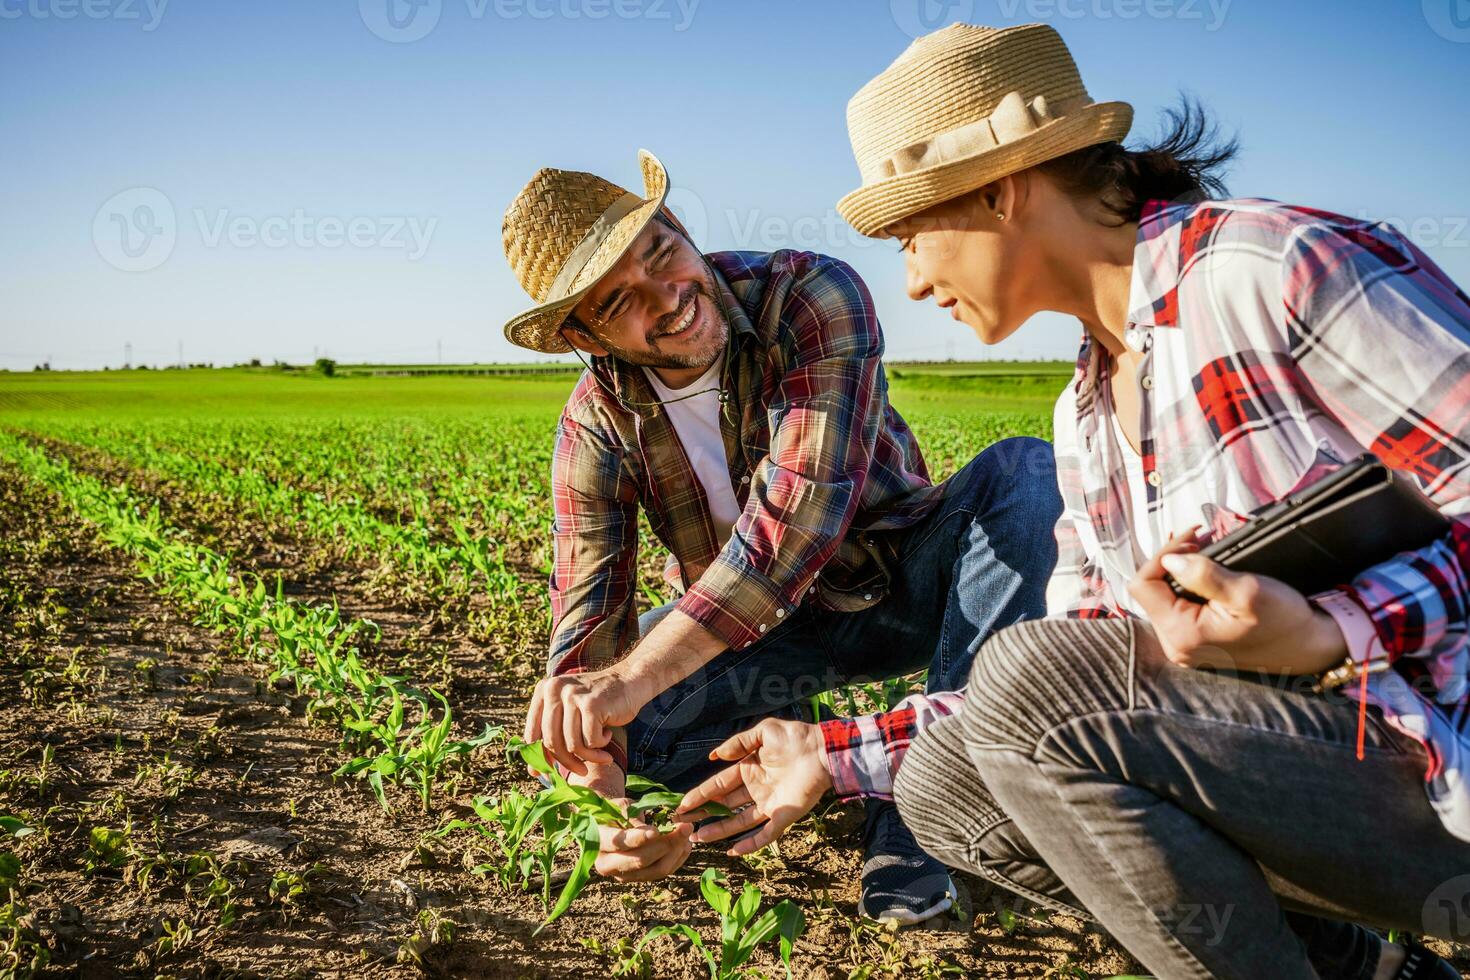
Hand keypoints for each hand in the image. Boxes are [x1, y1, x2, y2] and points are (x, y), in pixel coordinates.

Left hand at [524, 666, 650, 774]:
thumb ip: (551, 736)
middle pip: (552, 741)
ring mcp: (572, 696)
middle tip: (582, 771)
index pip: (532, 734)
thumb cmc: (598, 704)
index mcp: (543, 691)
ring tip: (602, 755)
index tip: (549, 773)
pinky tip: (608, 735)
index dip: (540, 757)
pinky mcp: (591, 705)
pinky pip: (590, 741)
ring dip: (589, 756)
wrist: (629, 682)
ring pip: (572, 744)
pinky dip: (600, 746)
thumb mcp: (569, 714)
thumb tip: (534, 772)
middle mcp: (554, 689)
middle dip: (568, 762)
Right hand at [593, 798, 695, 882]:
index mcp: (598, 841)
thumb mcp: (622, 806)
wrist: (611, 825)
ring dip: (676, 852)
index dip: (638, 838)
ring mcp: (623, 875)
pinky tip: (686, 844)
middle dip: (666, 844)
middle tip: (685, 827)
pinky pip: (662, 873)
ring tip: (687, 833)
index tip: (656, 830)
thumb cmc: (616, 810)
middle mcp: (607, 864)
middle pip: (640, 860)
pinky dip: (677, 859)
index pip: (618, 843)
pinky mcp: (639, 878)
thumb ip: (635, 817)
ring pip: (655, 870)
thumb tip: (654, 832)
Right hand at [675, 718, 831, 855]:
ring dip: (718, 831)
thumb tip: (714, 756)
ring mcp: (768, 804)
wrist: (821, 750)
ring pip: (738, 822)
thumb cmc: (794, 738)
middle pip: (724, 806)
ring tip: (697, 839)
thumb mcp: (762, 732)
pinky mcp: (783, 815)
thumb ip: (738, 743)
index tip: (682, 805)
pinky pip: (764, 834)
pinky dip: (750, 844)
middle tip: (682, 824)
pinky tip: (732, 851)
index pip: (718, 785)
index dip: (700, 795)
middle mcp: (755, 789)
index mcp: (748, 769)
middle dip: (703, 815)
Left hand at [1127, 527, 1346, 674]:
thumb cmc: (1283, 620)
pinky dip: (1188, 584)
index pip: (1144, 585)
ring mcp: (1184, 645)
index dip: (1162, 555)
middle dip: (1171, 560)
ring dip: (1179, 570)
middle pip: (1150, 590)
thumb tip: (1169, 560)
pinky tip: (1205, 571)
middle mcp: (1176, 644)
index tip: (1192, 538)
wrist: (1310, 645)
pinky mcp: (1196, 641)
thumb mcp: (1246, 591)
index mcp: (1182, 634)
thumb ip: (1203, 575)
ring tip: (1202, 550)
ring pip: (1163, 596)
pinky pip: (1178, 605)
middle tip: (1198, 539)